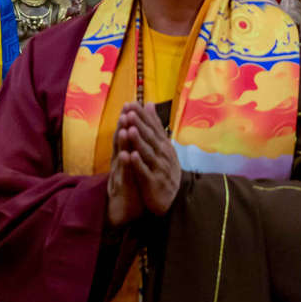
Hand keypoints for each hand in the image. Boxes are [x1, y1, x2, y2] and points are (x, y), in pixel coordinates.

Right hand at [106, 120, 144, 227]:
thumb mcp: (130, 165)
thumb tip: (133, 130)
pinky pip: (124, 174)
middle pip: (120, 142)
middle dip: (122, 126)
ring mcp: (119, 173)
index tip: (130, 104)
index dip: (127, 120)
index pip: (124, 135)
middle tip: (125, 110)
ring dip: (121, 143)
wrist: (121, 210)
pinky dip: (125, 165)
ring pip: (120, 156)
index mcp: (123, 156)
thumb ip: (131, 148)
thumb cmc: (128, 185)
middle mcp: (119, 162)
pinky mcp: (122, 186)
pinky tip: (127, 156)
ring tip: (123, 129)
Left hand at [115, 102, 179, 216]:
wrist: (170, 198)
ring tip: (130, 130)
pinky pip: (145, 172)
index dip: (142, 116)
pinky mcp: (153, 182)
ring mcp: (159, 168)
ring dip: (139, 141)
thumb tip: (148, 103)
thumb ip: (154, 125)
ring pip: (148, 153)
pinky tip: (132, 155)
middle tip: (129, 112)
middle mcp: (163, 154)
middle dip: (139, 125)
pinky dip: (139, 163)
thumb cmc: (162, 167)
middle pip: (149, 138)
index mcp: (163, 144)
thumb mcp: (161, 145)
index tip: (131, 104)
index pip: (152, 127)